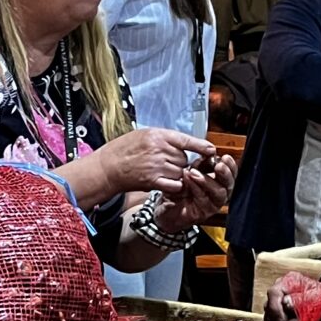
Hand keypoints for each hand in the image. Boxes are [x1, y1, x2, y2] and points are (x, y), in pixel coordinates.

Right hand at [91, 125, 211, 196]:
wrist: (109, 166)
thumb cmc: (125, 149)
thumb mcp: (144, 134)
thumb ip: (164, 138)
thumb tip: (184, 143)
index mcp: (158, 136)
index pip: (186, 140)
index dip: (201, 146)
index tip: (211, 150)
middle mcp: (159, 150)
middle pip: (184, 158)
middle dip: (181, 162)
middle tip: (168, 162)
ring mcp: (157, 166)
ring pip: (181, 172)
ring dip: (178, 174)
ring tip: (165, 171)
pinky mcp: (153, 181)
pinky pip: (175, 184)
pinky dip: (176, 185)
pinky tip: (169, 182)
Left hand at [167, 151, 234, 226]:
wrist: (165, 209)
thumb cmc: (179, 189)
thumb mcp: (189, 171)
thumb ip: (199, 164)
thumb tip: (207, 154)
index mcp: (218, 182)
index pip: (231, 173)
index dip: (230, 166)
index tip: (225, 157)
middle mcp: (218, 194)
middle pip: (229, 184)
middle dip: (226, 174)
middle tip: (219, 165)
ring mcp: (212, 205)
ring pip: (219, 193)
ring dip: (207, 180)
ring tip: (194, 171)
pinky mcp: (203, 214)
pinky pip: (203, 200)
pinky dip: (196, 188)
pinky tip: (188, 179)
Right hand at [264, 279, 320, 320]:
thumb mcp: (318, 298)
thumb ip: (301, 300)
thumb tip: (285, 304)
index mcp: (288, 281)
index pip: (273, 294)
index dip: (276, 309)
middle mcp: (279, 291)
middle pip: (269, 307)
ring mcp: (277, 304)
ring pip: (269, 318)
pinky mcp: (278, 315)